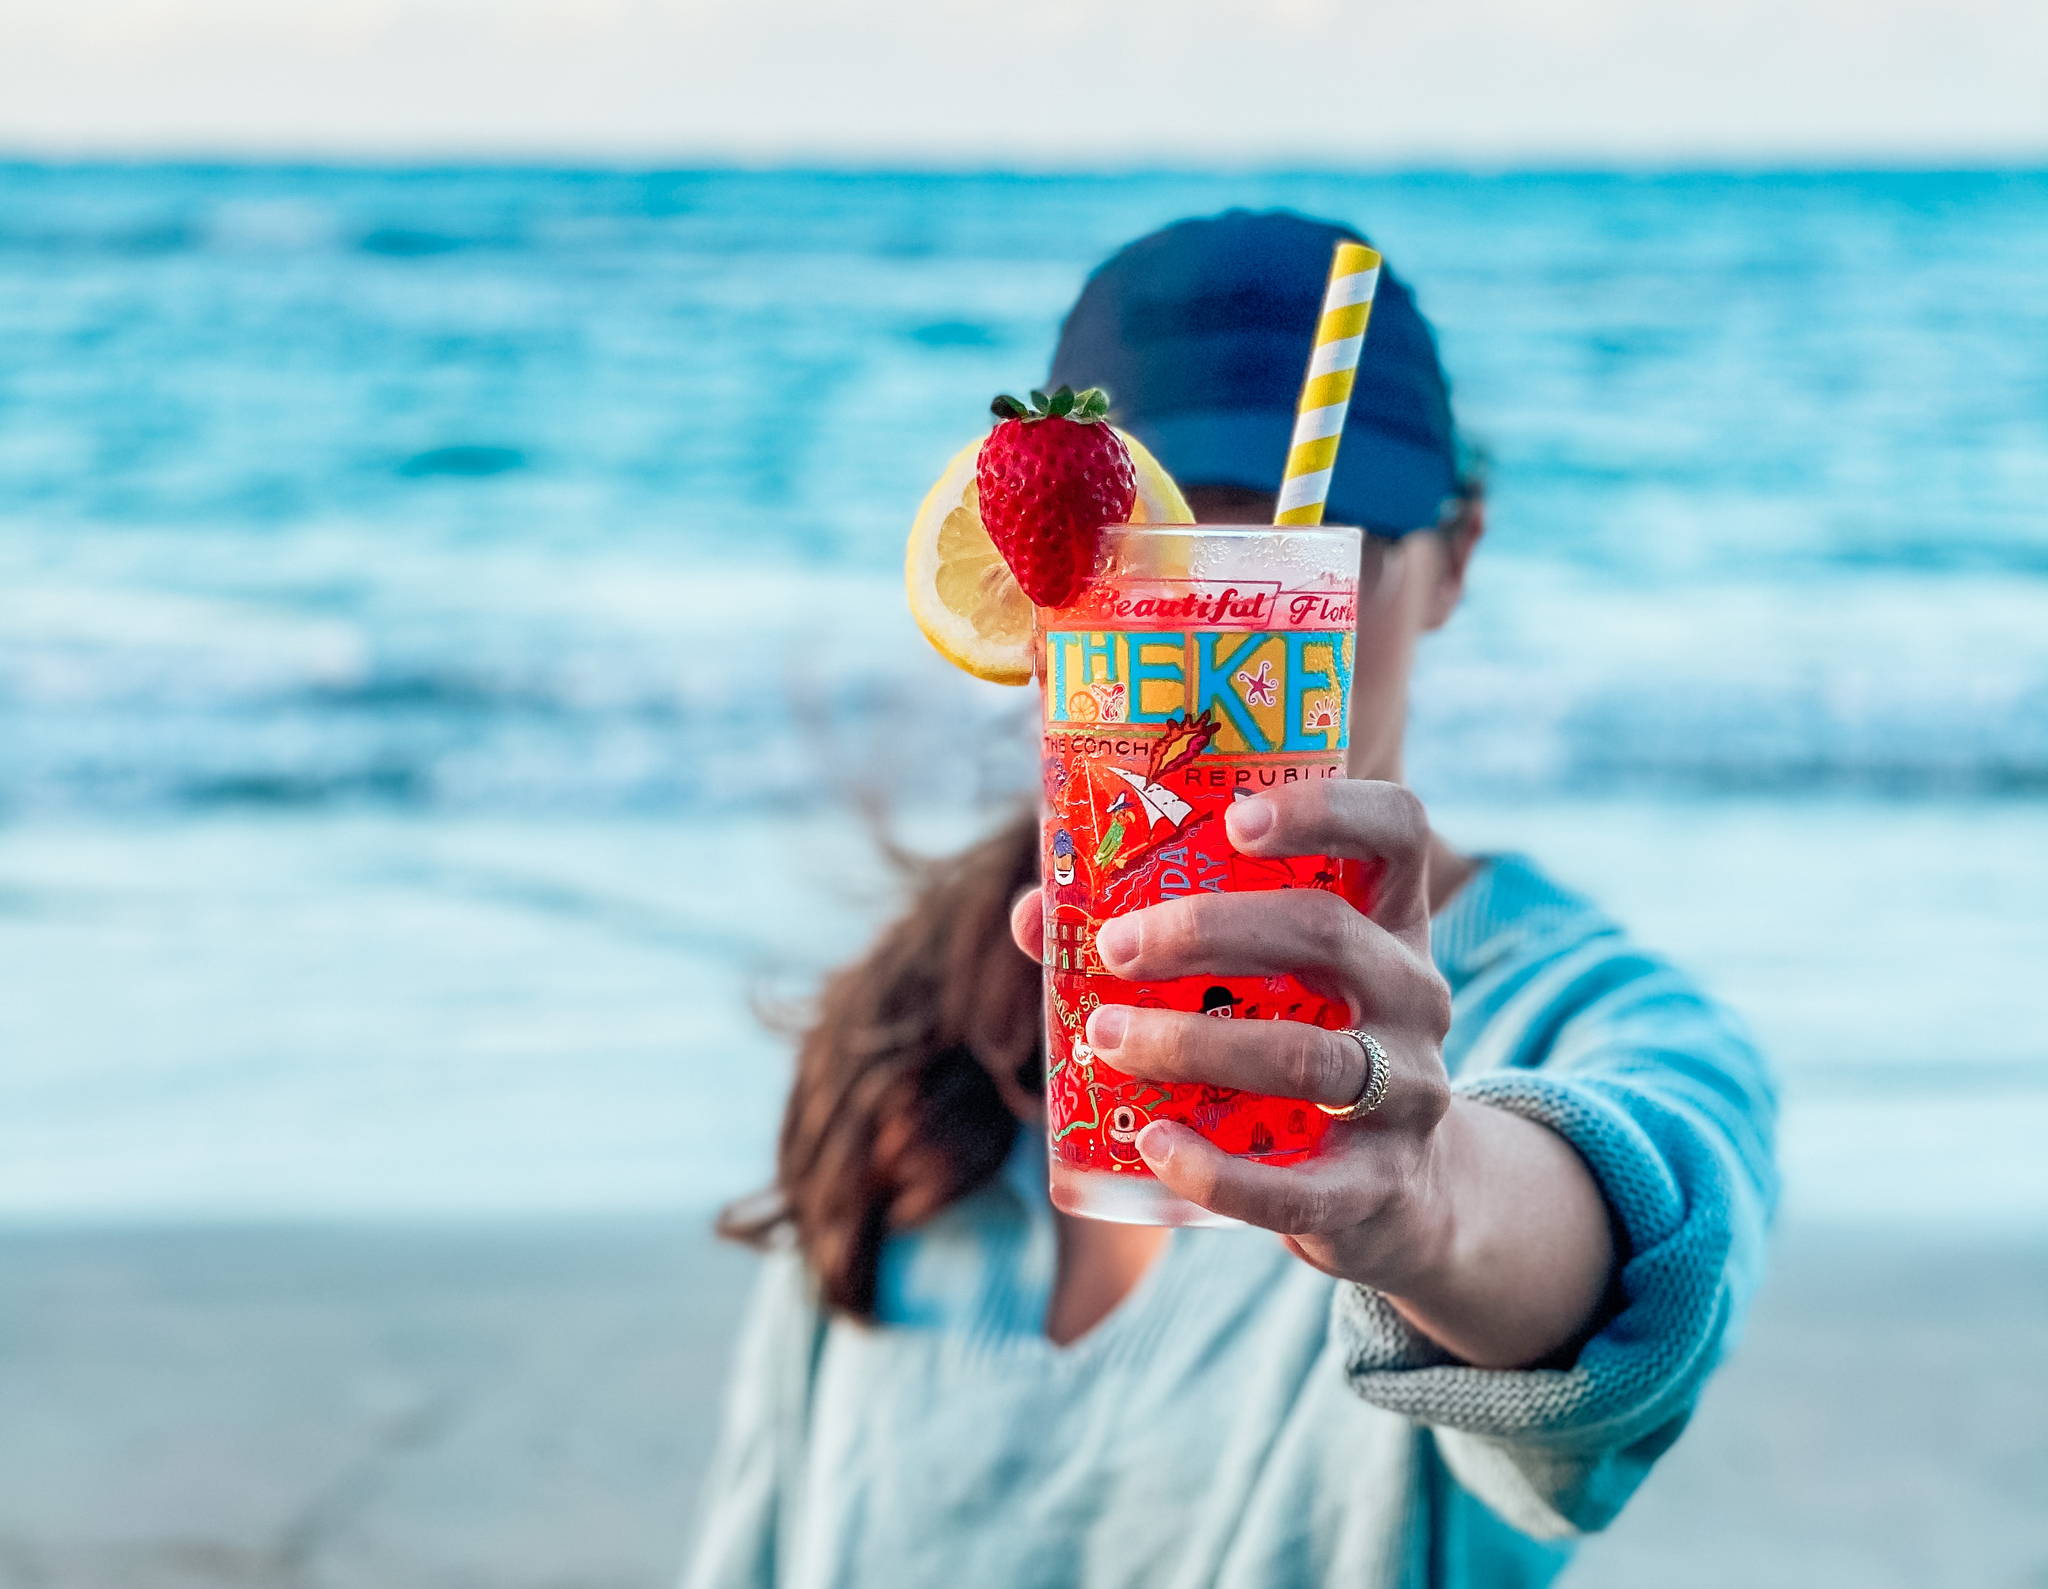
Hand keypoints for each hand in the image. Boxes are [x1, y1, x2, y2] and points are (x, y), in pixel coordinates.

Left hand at [1011, 777, 1618, 1368]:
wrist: (1396, 1189)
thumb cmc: (1299, 1046)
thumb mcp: (1264, 981)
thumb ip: (1156, 938)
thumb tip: (1035, 912)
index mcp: (1389, 918)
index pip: (1397, 828)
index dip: (1326, 810)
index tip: (1236, 820)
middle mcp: (1414, 992)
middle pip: (1326, 932)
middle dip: (1208, 930)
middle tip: (1114, 947)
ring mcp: (1409, 1090)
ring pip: (1305, 1057)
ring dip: (1192, 1043)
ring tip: (1107, 1036)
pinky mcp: (1380, 1183)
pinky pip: (1297, 1186)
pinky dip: (1215, 1169)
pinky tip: (1152, 1145)